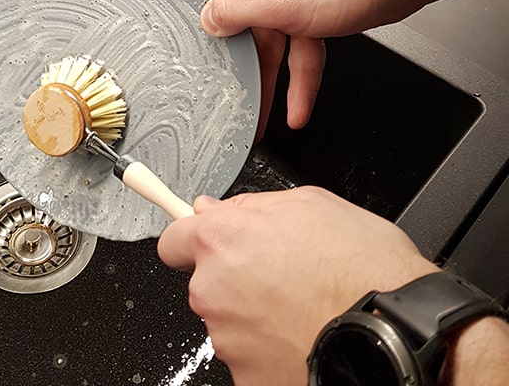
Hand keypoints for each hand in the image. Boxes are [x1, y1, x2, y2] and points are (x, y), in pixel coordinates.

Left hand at [157, 187, 438, 384]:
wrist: (399, 333)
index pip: (174, 240)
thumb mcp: (313, 205)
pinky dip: (269, 349)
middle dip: (234, 278)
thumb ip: (252, 206)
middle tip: (281, 277)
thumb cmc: (365, 269)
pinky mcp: (245, 376)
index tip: (201, 244)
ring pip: (230, 320)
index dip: (192, 241)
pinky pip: (249, 356)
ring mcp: (227, 337)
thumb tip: (216, 209)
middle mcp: (213, 289)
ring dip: (255, 315)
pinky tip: (303, 336)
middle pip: (206, 282)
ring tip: (303, 309)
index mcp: (223, 240)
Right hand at [183, 0, 426, 136]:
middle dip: (220, 51)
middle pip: (225, 11)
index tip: (156, 9)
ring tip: (255, 115)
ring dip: (262, 79)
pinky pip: (294, 49)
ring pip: (262, 40)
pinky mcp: (309, 8)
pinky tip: (296, 107)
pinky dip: (297, 79)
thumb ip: (235, 11)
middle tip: (206, 80)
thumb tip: (206, 21)